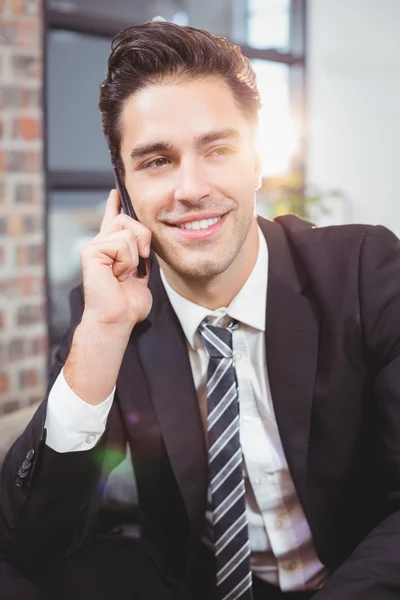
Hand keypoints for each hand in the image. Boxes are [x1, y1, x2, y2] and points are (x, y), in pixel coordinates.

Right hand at [80, 189, 152, 330]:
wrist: (118, 318)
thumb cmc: (129, 303)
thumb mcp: (141, 273)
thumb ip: (141, 253)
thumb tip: (144, 239)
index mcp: (111, 250)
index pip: (112, 221)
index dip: (113, 205)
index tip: (115, 192)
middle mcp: (100, 244)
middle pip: (128, 220)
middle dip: (142, 240)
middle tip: (138, 264)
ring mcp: (94, 246)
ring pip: (128, 231)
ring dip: (134, 257)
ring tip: (123, 274)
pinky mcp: (91, 251)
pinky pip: (122, 244)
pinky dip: (126, 261)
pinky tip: (116, 275)